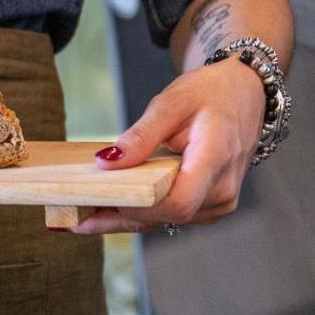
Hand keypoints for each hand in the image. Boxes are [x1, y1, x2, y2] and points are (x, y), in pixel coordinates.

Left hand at [72, 57, 264, 233]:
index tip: (95, 206)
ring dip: (125, 218)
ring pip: (166, 220)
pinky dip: (140, 212)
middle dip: (118, 218)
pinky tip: (110, 206)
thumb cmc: (210, 94)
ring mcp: (220, 201)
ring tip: (81, 212)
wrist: (243, 94)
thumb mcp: (171, 103)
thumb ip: (140, 136)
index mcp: (216, 161)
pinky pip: (171, 214)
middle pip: (166, 216)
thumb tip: (107, 161)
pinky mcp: (211, 204)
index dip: (135, 208)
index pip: (176, 202)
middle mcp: (223, 190)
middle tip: (71, 217)